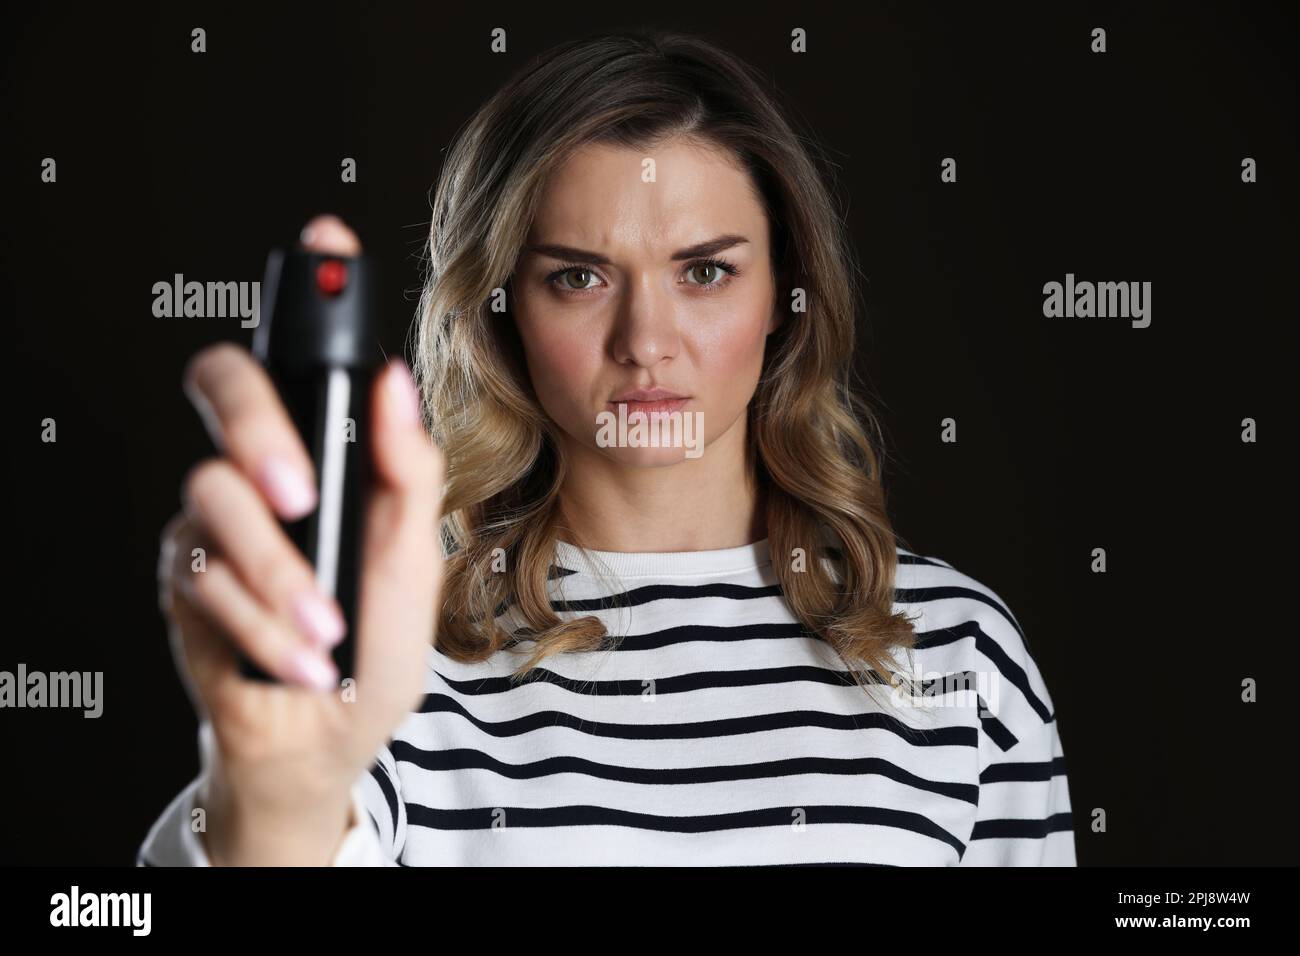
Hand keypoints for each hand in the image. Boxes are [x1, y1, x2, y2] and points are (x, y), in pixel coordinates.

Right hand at [156, 214, 444, 863]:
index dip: (308, 292)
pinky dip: (266, 626)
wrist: (327, 736)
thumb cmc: (372, 644)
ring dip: (280, 577)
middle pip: (220, 385)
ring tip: (327, 631)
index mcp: (321, 452)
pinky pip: (205, 578)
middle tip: (300, 492)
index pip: (299, 354)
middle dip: (258, 431)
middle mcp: (258, 470)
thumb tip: (395, 383)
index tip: (328, 238)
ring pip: (211, 498)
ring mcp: (212, 522)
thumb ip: (408, 472)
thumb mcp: (414, 559)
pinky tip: (301, 659)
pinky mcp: (181, 579)